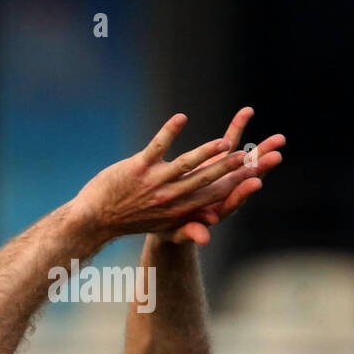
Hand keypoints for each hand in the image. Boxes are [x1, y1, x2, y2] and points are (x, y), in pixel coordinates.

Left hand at [71, 114, 259, 243]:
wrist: (96, 218)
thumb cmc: (133, 219)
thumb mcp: (163, 227)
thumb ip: (190, 226)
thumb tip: (210, 235)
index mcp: (182, 208)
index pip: (215, 194)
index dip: (237, 185)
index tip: (257, 174)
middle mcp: (172, 196)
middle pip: (207, 179)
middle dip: (231, 167)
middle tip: (250, 154)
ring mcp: (155, 181)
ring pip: (187, 165)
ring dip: (207, 153)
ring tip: (226, 142)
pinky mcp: (138, 167)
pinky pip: (157, 147)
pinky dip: (169, 132)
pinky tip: (181, 118)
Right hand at [158, 107, 284, 245]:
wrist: (170, 215)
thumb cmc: (172, 227)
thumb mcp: (177, 231)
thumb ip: (191, 232)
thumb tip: (203, 239)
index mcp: (218, 209)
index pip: (234, 201)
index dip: (244, 192)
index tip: (256, 182)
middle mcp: (226, 191)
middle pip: (247, 179)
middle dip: (262, 167)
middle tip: (277, 155)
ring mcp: (224, 174)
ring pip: (245, 160)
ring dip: (262, 148)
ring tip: (281, 138)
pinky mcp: (217, 160)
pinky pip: (230, 142)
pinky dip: (237, 127)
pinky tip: (247, 111)